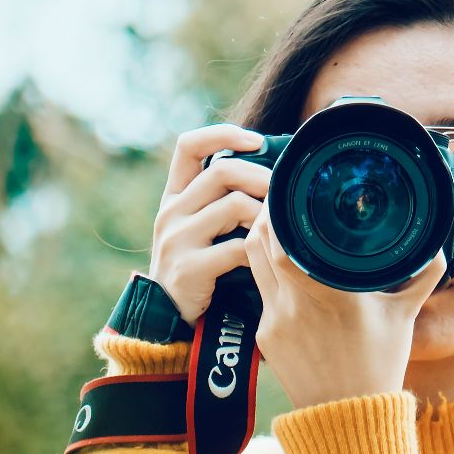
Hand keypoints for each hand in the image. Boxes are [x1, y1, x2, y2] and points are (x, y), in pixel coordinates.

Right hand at [147, 124, 273, 323]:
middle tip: (285, 192)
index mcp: (175, 196)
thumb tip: (274, 172)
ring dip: (265, 215)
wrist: (168, 319)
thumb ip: (222, 201)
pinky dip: (259, 251)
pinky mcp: (189, 267)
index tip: (258, 141)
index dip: (223, 134)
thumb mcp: (201, 228)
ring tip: (277, 229)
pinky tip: (266, 258)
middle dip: (262, 177)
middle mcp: (171, 211)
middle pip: (222, 171)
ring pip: (234, 205)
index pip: (189, 145)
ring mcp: (177, 239)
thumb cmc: (198, 268)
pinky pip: (237, 248)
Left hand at [244, 203, 447, 409]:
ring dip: (259, 241)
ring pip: (252, 264)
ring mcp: (274, 320)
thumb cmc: (379, 365)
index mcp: (331, 293)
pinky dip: (266, 274)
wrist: (347, 417)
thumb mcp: (405, 316)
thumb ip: (423, 275)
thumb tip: (438, 244)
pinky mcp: (263, 336)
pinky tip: (279, 267)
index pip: (284, 242)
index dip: (277, 212)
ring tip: (274, 225)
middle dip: (265, 217)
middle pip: (258, 243)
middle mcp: (295, 304)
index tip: (288, 192)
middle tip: (279, 200)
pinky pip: (259, 291)